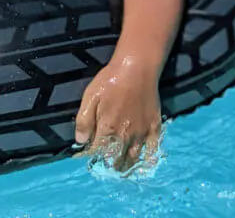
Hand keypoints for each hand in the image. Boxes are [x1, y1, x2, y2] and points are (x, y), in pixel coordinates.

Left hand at [74, 56, 161, 171]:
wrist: (137, 68)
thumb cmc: (111, 80)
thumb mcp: (90, 96)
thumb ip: (84, 121)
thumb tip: (80, 141)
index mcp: (107, 129)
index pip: (96, 151)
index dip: (90, 155)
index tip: (85, 155)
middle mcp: (125, 136)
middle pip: (115, 160)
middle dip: (108, 164)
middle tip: (104, 163)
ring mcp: (141, 133)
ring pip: (132, 159)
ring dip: (124, 166)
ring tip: (119, 166)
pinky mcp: (154, 128)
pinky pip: (152, 151)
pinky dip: (147, 160)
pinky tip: (142, 161)